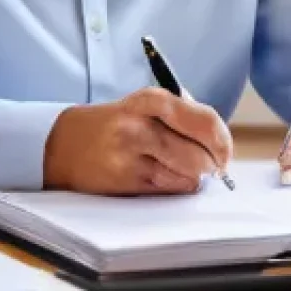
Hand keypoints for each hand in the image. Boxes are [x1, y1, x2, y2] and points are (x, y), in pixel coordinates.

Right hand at [43, 88, 233, 194]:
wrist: (65, 144)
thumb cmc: (115, 124)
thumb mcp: (145, 106)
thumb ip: (183, 115)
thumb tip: (220, 142)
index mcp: (151, 100)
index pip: (205, 121)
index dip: (223, 142)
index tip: (225, 152)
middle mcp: (141, 125)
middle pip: (201, 154)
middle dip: (211, 164)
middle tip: (209, 166)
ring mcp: (131, 155)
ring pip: (188, 176)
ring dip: (192, 177)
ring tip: (177, 168)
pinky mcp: (126, 181)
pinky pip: (170, 189)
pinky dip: (175, 186)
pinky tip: (162, 176)